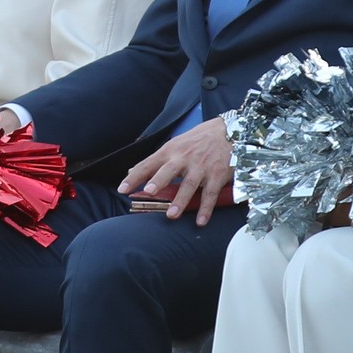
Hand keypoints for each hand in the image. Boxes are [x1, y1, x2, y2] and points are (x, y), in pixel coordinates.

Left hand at [119, 117, 236, 225]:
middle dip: (158, 181)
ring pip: (189, 184)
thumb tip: (132, 171)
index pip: (148, 164)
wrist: (230, 131)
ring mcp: (201, 167)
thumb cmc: (198, 139)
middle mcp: (184, 158)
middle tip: (149, 192)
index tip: (122, 189)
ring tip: (171, 215)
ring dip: (180, 200)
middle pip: (168, 171)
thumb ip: (155, 160)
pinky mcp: (217, 175)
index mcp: (170, 150)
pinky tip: (200, 221)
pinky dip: (206, 209)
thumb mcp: (175, 144)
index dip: (135, 177)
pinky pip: (210, 194)